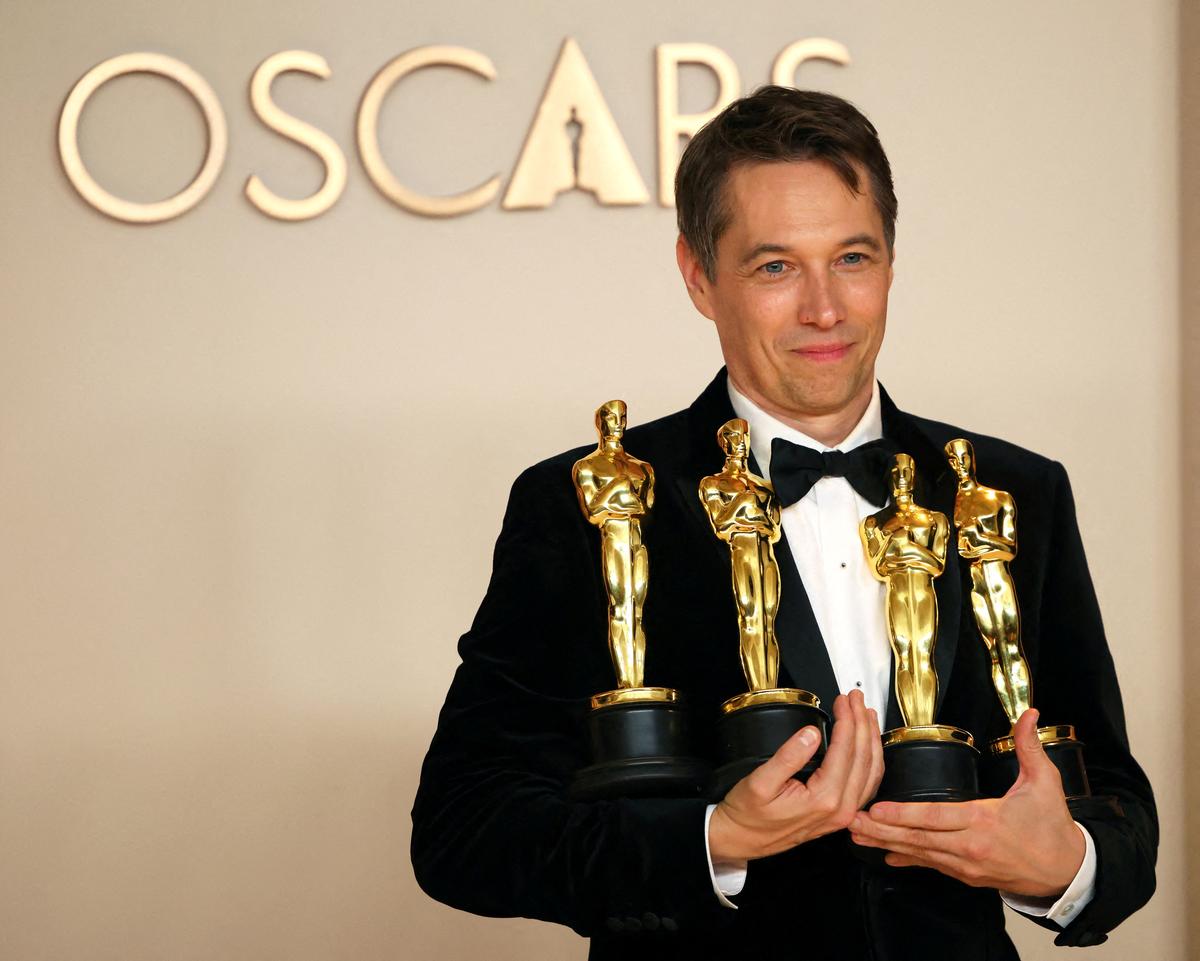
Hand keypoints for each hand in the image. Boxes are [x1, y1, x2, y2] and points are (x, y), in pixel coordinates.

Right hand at [709, 690, 882, 861]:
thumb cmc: (748, 814)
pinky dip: (871, 759)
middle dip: (862, 722)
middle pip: (864, 757)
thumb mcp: (760, 781)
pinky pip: (866, 784)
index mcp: (824, 799)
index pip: (845, 749)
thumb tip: (811, 734)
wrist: (741, 840)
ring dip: (871, 738)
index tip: (842, 700)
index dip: (847, 719)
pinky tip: (867, 745)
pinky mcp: (840, 815)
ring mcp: (844, 814)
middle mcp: (841, 809)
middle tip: (855, 698)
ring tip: (865, 714)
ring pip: (871, 771)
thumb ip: (789, 757)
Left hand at [849, 708, 1084, 896]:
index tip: (877, 809)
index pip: (935, 817)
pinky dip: (908, 859)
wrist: (1067, 871)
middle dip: (881, 830)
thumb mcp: (1044, 782)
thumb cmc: (1053, 826)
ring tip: (858, 835)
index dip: (903, 815)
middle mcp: (970, 846)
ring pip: (920, 853)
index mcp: (984, 821)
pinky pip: (931, 866)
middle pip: (918, 838)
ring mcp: (966, 864)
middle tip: (851, 821)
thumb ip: (1029, 745)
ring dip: (886, 843)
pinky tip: (887, 855)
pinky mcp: (966, 875)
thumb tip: (1028, 712)